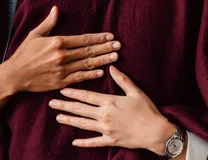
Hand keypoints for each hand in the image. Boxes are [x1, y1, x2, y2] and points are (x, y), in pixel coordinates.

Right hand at [0, 6, 121, 93]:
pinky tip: (102, 72)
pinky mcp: (61, 82)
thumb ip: (48, 23)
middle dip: (105, 48)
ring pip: (88, 64)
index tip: (110, 36)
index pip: (84, 39)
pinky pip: (80, 77)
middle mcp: (62, 56)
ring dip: (103, 60)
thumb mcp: (35, 35)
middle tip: (119, 45)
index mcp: (58, 42)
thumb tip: (56, 9)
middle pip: (89, 51)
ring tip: (116, 57)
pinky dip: (92, 75)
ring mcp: (63, 70)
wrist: (15, 75)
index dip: (98, 38)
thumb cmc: (24, 53)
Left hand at [49, 66, 175, 154]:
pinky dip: (83, 142)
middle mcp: (105, 115)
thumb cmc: (147, 110)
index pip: (87, 96)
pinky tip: (74, 141)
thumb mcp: (135, 91)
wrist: (156, 132)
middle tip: (51, 103)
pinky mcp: (111, 140)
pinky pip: (94, 142)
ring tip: (58, 117)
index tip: (61, 90)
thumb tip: (111, 67)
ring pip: (83, 124)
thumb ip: (122, 79)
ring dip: (70, 120)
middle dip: (65, 106)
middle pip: (81, 109)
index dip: (73, 93)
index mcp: (110, 101)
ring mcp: (106, 129)